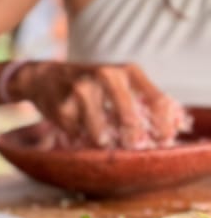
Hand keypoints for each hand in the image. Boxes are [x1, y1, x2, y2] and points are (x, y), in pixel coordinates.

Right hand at [10, 61, 188, 147]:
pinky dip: (80, 139)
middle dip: (133, 137)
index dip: (163, 124)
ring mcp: (82, 91)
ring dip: (103, 141)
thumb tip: (174, 126)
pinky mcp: (62, 107)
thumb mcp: (117, 80)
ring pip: (101, 130)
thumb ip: (141, 99)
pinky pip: (78, 134)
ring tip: (102, 141)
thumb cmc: (90, 83)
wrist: (44, 76)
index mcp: (127, 70)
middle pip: (129, 116)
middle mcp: (106, 76)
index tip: (164, 141)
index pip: (155, 99)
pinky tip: (77, 133)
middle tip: (133, 147)